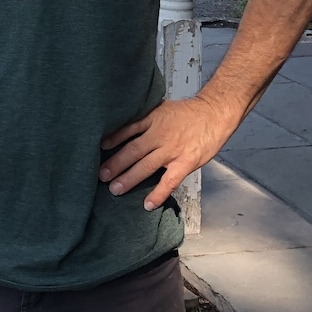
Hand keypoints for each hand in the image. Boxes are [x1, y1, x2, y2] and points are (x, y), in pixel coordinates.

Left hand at [98, 96, 233, 210]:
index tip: (98, 147)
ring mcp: (171, 150)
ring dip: (129, 178)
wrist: (214, 114)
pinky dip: (157, 194)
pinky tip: (147, 204)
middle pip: (132, 150)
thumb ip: (145, 117)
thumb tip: (125, 122)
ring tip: (114, 189)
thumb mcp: (162, 107)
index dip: (112, 139)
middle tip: (100, 174)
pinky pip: (168, 182)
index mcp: (152, 119)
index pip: (127, 129)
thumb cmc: (188, 112)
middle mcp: (158, 135)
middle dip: (115, 164)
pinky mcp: (184, 163)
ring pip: (145, 166)